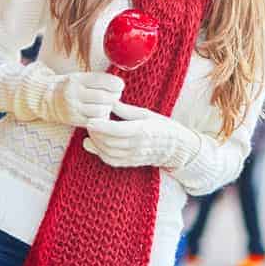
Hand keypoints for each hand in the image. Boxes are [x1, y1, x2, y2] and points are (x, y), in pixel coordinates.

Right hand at [46, 72, 123, 126]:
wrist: (51, 100)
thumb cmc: (74, 87)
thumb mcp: (82, 77)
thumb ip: (100, 79)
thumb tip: (120, 84)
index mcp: (76, 79)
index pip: (100, 80)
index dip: (115, 83)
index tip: (120, 85)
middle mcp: (73, 94)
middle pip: (103, 97)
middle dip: (114, 96)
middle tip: (115, 95)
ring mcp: (74, 108)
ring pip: (101, 110)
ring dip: (108, 108)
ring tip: (106, 104)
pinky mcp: (76, 121)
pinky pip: (96, 121)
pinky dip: (102, 117)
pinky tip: (100, 113)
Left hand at [83, 101, 200, 168]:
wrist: (176, 147)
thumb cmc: (163, 127)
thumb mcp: (147, 114)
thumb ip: (127, 110)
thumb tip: (110, 102)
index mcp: (143, 130)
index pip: (117, 130)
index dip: (101, 126)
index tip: (90, 120)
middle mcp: (137, 146)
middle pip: (109, 142)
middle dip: (96, 133)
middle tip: (88, 123)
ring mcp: (134, 156)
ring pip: (108, 153)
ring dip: (96, 143)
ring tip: (91, 132)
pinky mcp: (131, 163)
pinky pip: (112, 161)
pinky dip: (100, 153)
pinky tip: (94, 144)